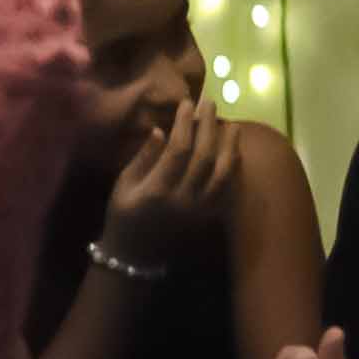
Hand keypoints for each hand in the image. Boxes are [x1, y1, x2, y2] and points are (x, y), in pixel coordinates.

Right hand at [102, 99, 235, 265]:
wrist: (136, 255)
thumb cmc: (123, 216)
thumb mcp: (123, 185)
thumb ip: (143, 158)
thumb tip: (161, 131)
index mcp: (158, 190)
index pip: (178, 149)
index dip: (185, 124)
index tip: (187, 102)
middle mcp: (184, 199)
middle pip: (204, 156)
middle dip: (209, 127)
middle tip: (211, 104)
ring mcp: (201, 209)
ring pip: (224, 172)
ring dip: (230, 146)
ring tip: (233, 124)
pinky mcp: (210, 216)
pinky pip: (229, 188)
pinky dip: (234, 168)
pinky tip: (235, 152)